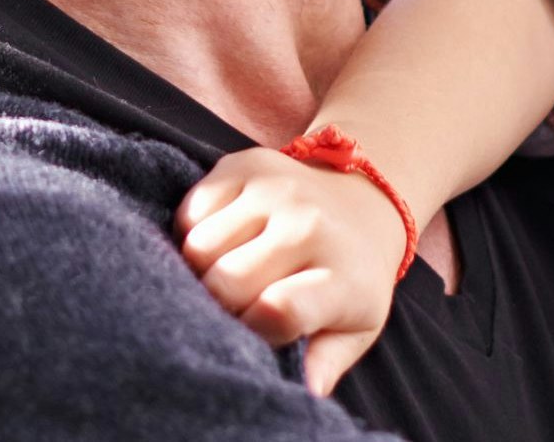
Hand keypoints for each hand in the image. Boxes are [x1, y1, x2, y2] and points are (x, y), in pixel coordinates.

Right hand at [176, 146, 405, 395]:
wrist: (363, 200)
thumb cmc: (352, 278)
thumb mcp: (357, 326)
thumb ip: (328, 360)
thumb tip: (303, 391)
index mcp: (341, 274)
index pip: (280, 310)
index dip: (254, 331)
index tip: (258, 332)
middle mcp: (308, 225)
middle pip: (226, 282)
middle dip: (221, 305)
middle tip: (238, 306)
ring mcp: (274, 188)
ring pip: (198, 248)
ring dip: (202, 270)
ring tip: (228, 274)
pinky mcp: (244, 164)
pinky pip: (190, 210)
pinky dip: (193, 232)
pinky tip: (223, 241)